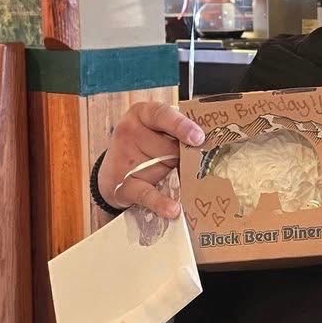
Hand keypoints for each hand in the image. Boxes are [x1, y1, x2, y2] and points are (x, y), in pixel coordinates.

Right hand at [96, 101, 204, 218]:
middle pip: (170, 146)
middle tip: (185, 161)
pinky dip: (161, 202)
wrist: (113, 174)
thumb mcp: (158, 131)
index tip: (198, 138)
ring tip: (170, 175)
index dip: (182, 126)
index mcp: (142, 114)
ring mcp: (125, 158)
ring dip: (174, 175)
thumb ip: (178, 133)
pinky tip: (173, 208)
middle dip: (182, 156)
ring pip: (163, 168)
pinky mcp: (124, 185)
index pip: (162, 114)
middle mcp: (130, 131)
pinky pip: (147, 194)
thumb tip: (208, 147)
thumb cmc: (145, 147)